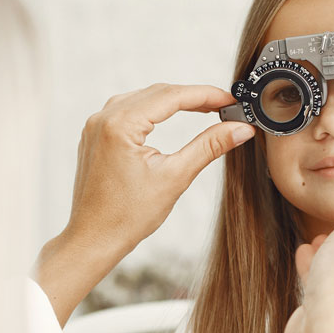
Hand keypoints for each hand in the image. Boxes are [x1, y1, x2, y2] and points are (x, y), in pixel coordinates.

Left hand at [36, 83, 252, 323]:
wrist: (94, 239)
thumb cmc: (128, 217)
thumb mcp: (175, 177)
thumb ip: (209, 147)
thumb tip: (239, 129)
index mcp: (120, 125)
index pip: (172, 96)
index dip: (206, 95)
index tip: (230, 102)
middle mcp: (103, 118)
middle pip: (157, 93)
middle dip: (192, 97)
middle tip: (224, 107)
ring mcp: (95, 126)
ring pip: (142, 99)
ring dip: (172, 101)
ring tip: (203, 110)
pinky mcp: (94, 136)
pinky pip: (127, 111)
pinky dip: (152, 112)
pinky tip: (168, 117)